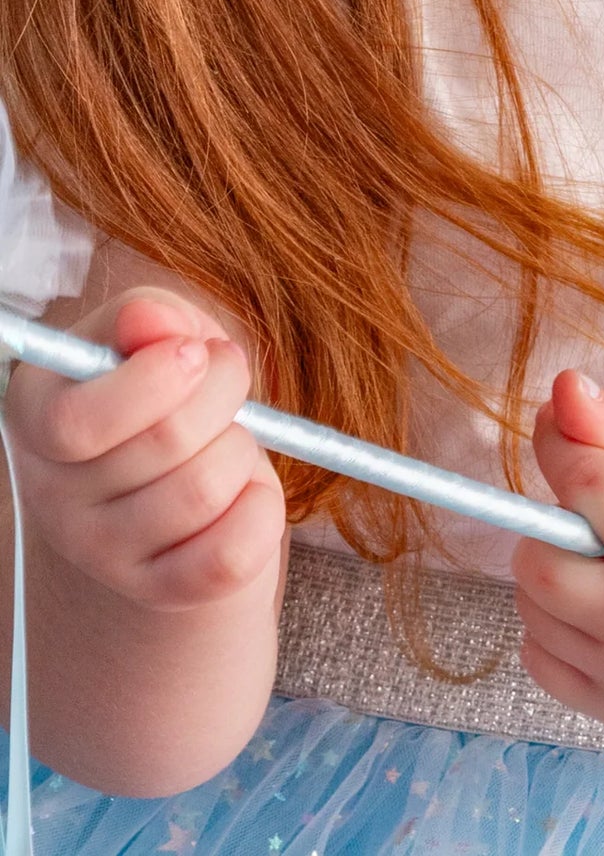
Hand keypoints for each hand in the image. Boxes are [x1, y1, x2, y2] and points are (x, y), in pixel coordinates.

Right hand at [3, 287, 285, 610]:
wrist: (166, 493)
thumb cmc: (162, 394)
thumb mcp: (151, 338)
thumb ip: (149, 316)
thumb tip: (154, 321)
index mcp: (37, 417)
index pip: (78, 421)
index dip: (156, 379)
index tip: (195, 352)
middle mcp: (52, 495)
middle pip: (164, 442)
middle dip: (223, 392)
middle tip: (227, 379)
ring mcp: (102, 554)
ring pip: (206, 490)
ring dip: (242, 448)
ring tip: (228, 439)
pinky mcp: (159, 592)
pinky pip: (231, 554)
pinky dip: (262, 510)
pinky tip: (246, 491)